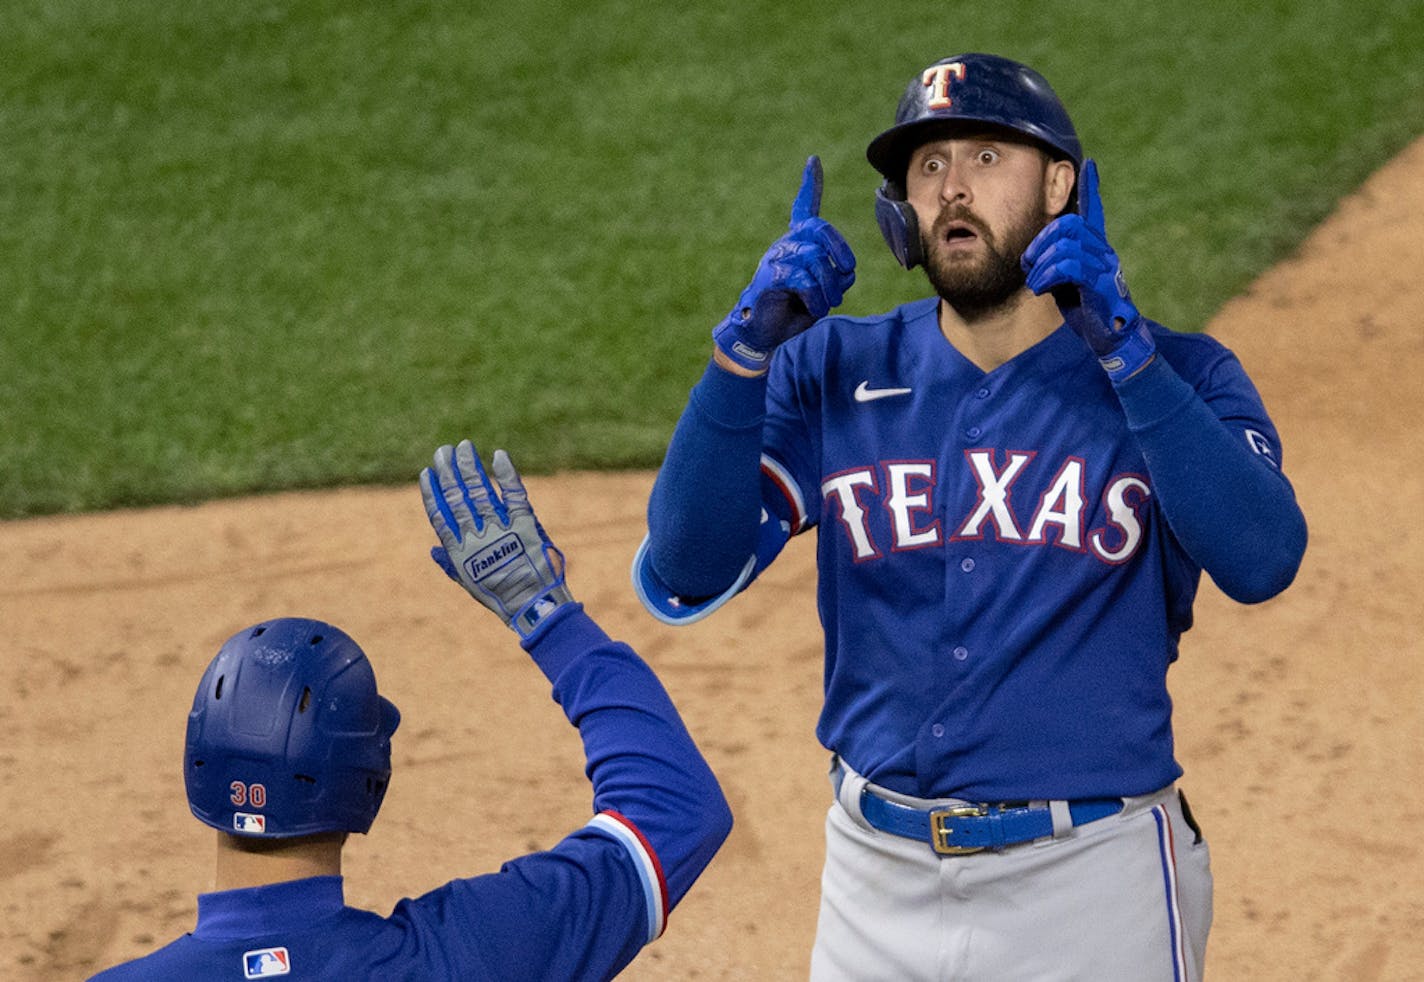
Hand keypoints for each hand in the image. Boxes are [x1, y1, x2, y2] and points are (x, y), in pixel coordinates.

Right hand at [420, 441, 573, 637]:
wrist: (533, 606)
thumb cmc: (501, 596)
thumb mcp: (470, 584)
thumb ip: (451, 565)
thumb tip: (433, 550)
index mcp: (459, 553)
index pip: (440, 516)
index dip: (432, 493)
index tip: (426, 473)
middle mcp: (476, 538)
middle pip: (457, 498)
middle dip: (448, 472)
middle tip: (443, 450)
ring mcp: (500, 530)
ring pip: (479, 491)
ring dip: (469, 467)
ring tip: (463, 447)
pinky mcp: (525, 525)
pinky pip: (514, 494)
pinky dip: (506, 474)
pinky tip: (498, 456)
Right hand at [712, 156, 855, 373]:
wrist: (766, 333)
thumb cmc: (794, 310)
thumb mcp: (824, 290)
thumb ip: (838, 274)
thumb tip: (844, 270)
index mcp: (797, 243)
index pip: (804, 208)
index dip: (809, 184)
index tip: (813, 160)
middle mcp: (785, 244)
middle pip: (821, 230)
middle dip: (841, 252)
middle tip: (845, 273)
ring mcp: (776, 258)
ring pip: (816, 260)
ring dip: (830, 288)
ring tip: (825, 304)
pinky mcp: (770, 277)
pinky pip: (804, 280)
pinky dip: (815, 297)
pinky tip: (812, 306)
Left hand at [1021, 159, 1155, 381]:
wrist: (1110, 337)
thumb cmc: (1087, 309)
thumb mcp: (1065, 281)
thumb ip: (1055, 263)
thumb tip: (1032, 257)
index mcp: (1095, 247)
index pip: (1093, 212)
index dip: (1091, 189)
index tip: (1090, 165)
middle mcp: (1103, 251)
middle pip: (1067, 224)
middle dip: (1040, 241)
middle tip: (1029, 264)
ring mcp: (1104, 266)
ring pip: (1064, 245)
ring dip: (1040, 265)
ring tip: (1035, 283)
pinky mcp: (1100, 284)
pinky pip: (1069, 266)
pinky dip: (1047, 276)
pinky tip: (1042, 288)